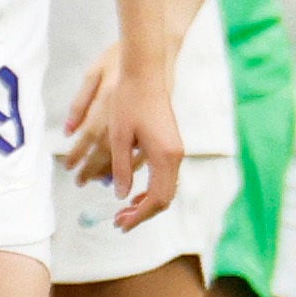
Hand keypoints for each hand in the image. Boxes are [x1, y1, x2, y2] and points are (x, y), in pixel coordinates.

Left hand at [65, 46, 183, 228]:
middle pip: (165, 197)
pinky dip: (153, 189)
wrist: (146, 73)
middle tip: (119, 221)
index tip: (119, 223)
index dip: (138, 216)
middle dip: (143, 213)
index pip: (156, 198)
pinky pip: (166, 175)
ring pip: (167, 187)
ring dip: (147, 202)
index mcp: (164, 155)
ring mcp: (176, 149)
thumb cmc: (130, 101)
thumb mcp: (119, 137)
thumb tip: (121, 195)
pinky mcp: (172, 143)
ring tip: (124, 210)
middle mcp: (175, 154)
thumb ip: (121, 169)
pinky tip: (135, 190)